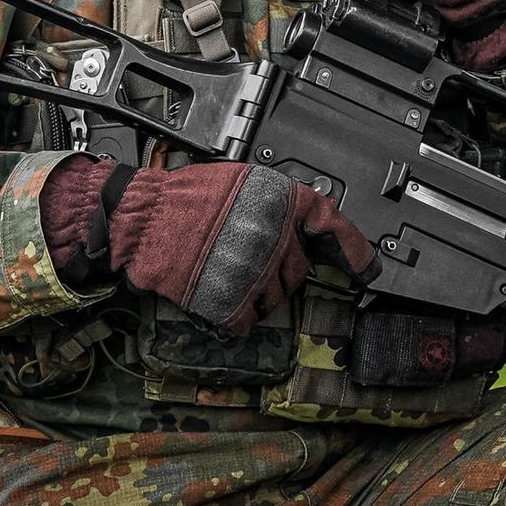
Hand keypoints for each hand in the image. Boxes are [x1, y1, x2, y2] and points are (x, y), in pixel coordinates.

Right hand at [40, 156, 376, 334]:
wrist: (139, 220)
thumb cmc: (181, 199)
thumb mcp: (241, 185)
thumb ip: (275, 205)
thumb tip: (303, 225)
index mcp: (277, 201)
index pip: (330, 224)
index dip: (352, 248)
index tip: (366, 266)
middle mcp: (271, 236)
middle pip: (298, 271)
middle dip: (281, 272)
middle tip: (252, 263)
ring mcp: (252, 271)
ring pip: (276, 298)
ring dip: (258, 294)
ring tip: (228, 276)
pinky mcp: (229, 301)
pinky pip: (246, 320)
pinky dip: (234, 316)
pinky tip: (219, 301)